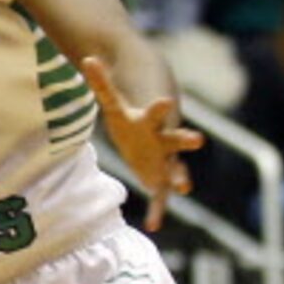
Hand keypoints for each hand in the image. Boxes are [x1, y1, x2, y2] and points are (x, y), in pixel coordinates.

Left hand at [78, 56, 201, 231]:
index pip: (155, 110)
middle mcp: (164, 138)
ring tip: (184, 187)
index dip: (159, 107)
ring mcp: (165, 158)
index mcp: (152, 118)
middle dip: (185, 140)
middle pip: (176, 138)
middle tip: (197, 139)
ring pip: (176, 168)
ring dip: (180, 176)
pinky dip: (157, 209)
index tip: (163, 101)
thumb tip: (86, 59)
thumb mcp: (113, 98)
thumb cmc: (130, 111)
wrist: (155, 121)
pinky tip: (152, 225)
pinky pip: (160, 195)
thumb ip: (102, 81)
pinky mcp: (160, 176)